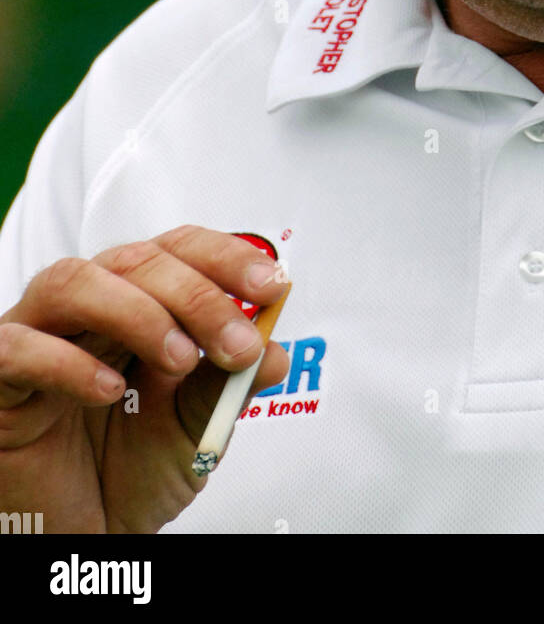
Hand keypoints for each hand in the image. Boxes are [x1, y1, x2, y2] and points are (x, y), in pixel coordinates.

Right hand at [0, 226, 289, 532]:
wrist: (77, 535)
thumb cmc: (129, 473)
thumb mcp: (192, 429)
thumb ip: (225, 386)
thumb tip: (276, 351)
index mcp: (137, 302)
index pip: (177, 250)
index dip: (224, 256)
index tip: (273, 286)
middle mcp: (87, 306)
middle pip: (135, 260)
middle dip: (197, 296)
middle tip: (239, 345)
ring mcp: (36, 334)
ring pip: (74, 281)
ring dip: (138, 312)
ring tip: (180, 359)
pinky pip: (19, 347)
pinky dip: (68, 363)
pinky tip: (109, 390)